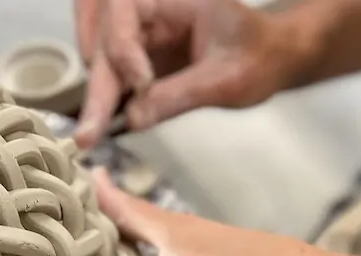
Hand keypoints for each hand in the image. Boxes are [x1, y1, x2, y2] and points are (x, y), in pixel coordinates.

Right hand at [74, 0, 299, 147]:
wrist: (272, 62)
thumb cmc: (259, 58)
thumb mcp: (226, 79)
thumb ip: (179, 95)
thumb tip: (132, 120)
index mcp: (170, 1)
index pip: (126, 13)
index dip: (123, 49)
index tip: (141, 84)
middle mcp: (150, 17)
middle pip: (107, 45)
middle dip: (98, 88)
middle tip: (88, 134)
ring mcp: (144, 43)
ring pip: (104, 66)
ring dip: (96, 100)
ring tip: (89, 137)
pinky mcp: (143, 68)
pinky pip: (115, 84)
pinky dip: (106, 106)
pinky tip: (99, 131)